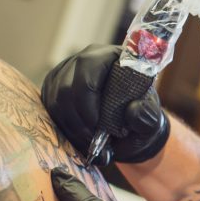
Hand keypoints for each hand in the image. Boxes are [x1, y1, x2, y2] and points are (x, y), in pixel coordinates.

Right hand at [41, 44, 169, 166]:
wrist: (129, 130)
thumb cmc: (141, 119)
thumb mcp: (151, 120)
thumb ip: (147, 116)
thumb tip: (135, 110)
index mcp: (111, 57)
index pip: (88, 66)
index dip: (89, 97)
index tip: (98, 124)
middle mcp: (84, 60)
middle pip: (67, 86)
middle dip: (78, 119)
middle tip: (92, 140)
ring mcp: (65, 73)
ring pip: (55, 100)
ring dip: (71, 127)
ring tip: (89, 144)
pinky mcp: (53, 89)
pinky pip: (48, 109)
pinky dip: (63, 129)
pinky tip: (80, 141)